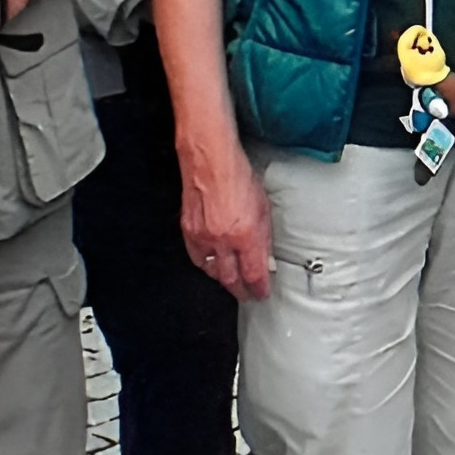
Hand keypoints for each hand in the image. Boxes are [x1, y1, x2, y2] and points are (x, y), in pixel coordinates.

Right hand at [179, 140, 273, 300]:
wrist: (210, 159)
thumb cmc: (238, 176)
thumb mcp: (264, 208)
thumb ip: (264, 237)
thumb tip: (265, 257)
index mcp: (246, 235)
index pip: (254, 274)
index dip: (259, 289)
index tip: (262, 293)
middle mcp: (223, 240)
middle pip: (230, 279)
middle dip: (240, 290)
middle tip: (247, 294)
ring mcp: (203, 236)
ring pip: (211, 270)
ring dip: (222, 278)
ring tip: (230, 281)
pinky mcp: (189, 230)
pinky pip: (197, 256)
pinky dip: (205, 264)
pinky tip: (210, 264)